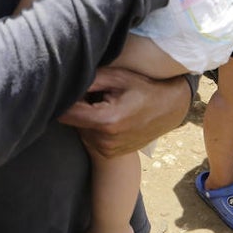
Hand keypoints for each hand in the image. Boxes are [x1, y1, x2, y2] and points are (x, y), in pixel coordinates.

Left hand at [58, 66, 190, 157]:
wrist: (169, 110)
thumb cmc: (143, 89)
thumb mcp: (118, 78)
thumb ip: (90, 80)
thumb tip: (66, 83)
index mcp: (106, 121)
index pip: (67, 114)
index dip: (63, 100)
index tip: (66, 89)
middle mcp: (104, 140)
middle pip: (72, 121)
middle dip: (76, 107)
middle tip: (92, 94)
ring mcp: (107, 150)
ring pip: (80, 129)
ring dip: (85, 117)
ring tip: (102, 104)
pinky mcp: (109, 154)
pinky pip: (90, 137)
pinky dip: (93, 127)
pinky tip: (108, 116)